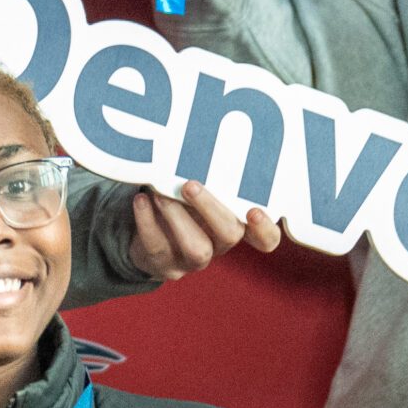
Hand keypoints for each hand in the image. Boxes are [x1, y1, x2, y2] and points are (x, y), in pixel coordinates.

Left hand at [129, 181, 282, 279]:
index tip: (254, 211)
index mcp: (234, 226)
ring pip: (196, 249)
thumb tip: (198, 142)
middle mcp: (219, 245)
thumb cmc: (179, 203)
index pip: (266, 239)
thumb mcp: (196, 190)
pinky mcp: (165, 265)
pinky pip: (157, 247)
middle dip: (211, 208)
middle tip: (190, 185)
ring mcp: (192, 260)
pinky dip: (147, 221)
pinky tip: (141, 200)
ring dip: (178, 217)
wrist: (143, 235)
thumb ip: (205, 176)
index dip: (265, 228)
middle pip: (229, 235)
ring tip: (159, 193)